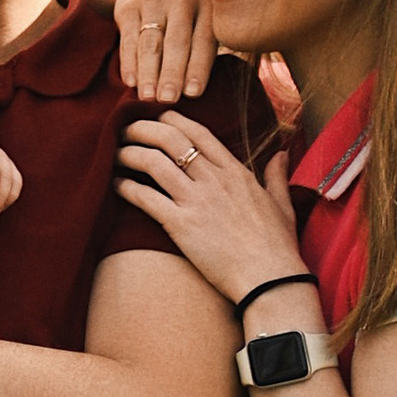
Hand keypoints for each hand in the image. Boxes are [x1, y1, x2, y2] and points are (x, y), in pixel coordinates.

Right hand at [90, 0, 216, 106]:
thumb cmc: (187, 11)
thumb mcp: (204, 16)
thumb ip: (208, 44)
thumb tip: (200, 92)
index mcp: (208, 2)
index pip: (203, 39)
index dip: (198, 67)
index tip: (192, 94)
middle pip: (176, 41)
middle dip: (171, 73)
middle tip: (168, 101)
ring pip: (150, 42)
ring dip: (148, 72)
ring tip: (147, 98)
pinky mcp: (129, 5)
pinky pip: (128, 38)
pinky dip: (129, 62)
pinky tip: (130, 82)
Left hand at [116, 111, 305, 307]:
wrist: (270, 280)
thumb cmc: (277, 247)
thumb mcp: (282, 204)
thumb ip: (276, 176)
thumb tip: (281, 154)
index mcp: (237, 172)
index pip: (199, 133)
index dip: (174, 119)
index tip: (158, 116)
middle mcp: (214, 180)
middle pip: (171, 140)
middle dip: (144, 128)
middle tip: (127, 129)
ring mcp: (197, 201)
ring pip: (154, 163)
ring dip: (130, 153)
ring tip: (115, 153)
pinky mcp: (181, 226)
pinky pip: (146, 198)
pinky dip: (126, 187)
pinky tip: (116, 184)